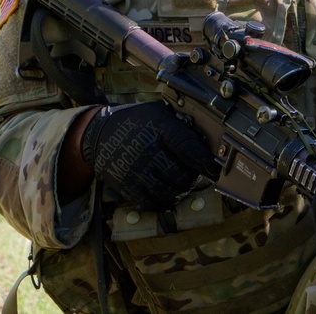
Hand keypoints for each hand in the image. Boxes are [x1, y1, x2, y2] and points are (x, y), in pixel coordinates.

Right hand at [80, 102, 219, 208]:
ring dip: (180, 192)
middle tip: (195, 175)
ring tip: (182, 185)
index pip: (188, 148)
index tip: (215, 170)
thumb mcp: (160, 112)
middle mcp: (146, 150)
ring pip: (167, 192)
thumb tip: (208, 144)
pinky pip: (150, 202)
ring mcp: (135, 170)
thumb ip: (182, 127)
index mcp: (159, 127)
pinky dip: (163, 201)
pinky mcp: (125, 185)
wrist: (99, 133)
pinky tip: (166, 192)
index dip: (205, 163)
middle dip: (193, 179)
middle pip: (180, 175)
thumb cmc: (137, 121)